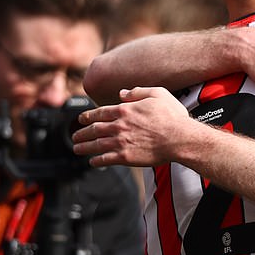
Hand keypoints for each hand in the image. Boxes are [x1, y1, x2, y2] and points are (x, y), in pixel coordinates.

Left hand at [73, 87, 193, 167]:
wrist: (180, 138)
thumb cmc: (173, 117)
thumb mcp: (158, 94)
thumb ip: (138, 92)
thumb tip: (122, 93)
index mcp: (125, 110)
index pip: (99, 113)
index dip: (87, 116)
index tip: (81, 119)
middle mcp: (119, 126)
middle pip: (94, 129)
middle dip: (81, 133)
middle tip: (75, 136)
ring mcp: (121, 142)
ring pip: (95, 145)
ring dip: (84, 147)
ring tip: (77, 149)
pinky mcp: (125, 157)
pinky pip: (105, 159)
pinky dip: (96, 161)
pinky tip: (92, 162)